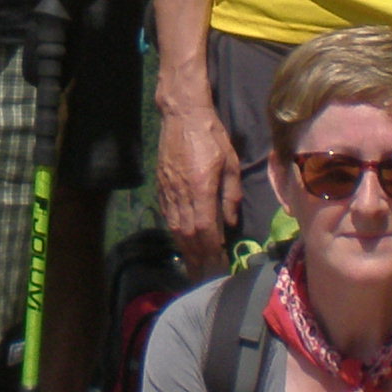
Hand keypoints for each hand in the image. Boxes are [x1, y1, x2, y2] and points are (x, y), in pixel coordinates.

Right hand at [155, 101, 246, 276]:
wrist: (182, 116)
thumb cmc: (212, 136)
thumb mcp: (231, 164)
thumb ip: (231, 195)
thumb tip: (230, 224)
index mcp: (201, 188)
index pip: (206, 229)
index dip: (213, 250)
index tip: (220, 265)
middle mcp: (182, 194)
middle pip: (188, 235)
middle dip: (198, 258)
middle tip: (206, 276)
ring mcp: (168, 191)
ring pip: (176, 229)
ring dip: (185, 250)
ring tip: (193, 266)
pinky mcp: (161, 188)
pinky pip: (168, 217)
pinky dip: (175, 233)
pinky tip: (182, 242)